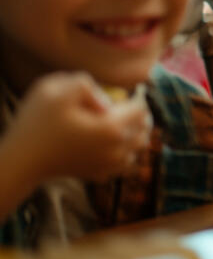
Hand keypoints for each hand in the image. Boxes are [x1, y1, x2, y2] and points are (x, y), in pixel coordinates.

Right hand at [4, 72, 152, 183]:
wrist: (20, 160)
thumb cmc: (36, 123)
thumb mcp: (54, 89)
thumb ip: (85, 83)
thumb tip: (107, 100)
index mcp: (111, 127)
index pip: (142, 109)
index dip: (139, 96)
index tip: (132, 91)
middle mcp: (117, 149)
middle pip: (145, 130)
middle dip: (141, 115)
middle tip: (130, 104)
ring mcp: (109, 166)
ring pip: (138, 149)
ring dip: (136, 134)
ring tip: (125, 122)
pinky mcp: (100, 175)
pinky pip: (126, 165)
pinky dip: (126, 153)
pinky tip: (114, 144)